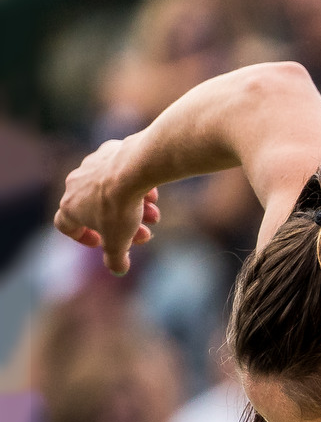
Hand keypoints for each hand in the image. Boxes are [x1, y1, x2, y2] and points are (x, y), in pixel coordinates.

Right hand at [54, 138, 161, 274]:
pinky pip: (120, 172)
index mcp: (70, 206)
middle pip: (99, 211)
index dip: (82, 237)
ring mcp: (89, 166)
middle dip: (124, 226)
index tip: (103, 243)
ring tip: (155, 215)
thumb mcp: (119, 241)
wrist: (132, 168)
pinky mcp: (107, 151)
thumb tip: (118, 270)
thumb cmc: (120, 206)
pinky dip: (136, 185)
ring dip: (135, 208)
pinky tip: (152, 193)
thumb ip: (115, 258)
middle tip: (145, 234)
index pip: (65, 225)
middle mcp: (74, 184)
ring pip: (113, 192)